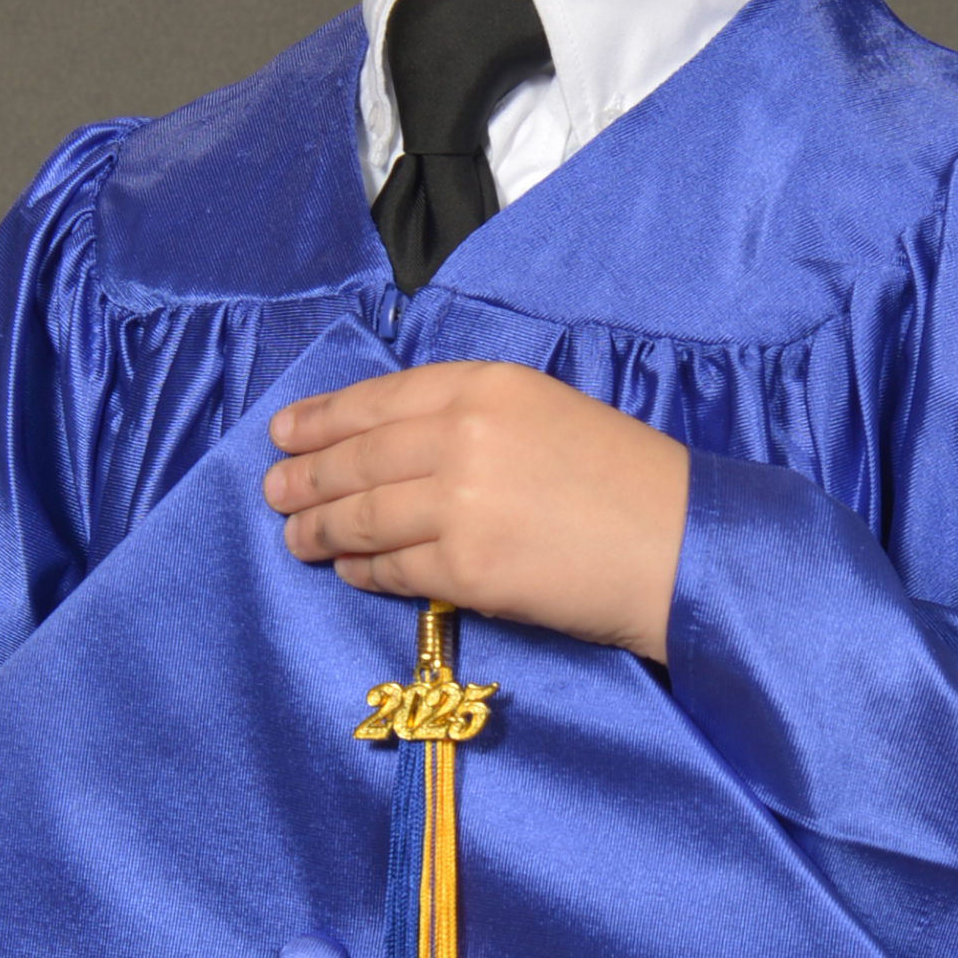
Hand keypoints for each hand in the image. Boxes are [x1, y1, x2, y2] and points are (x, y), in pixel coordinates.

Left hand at [264, 360, 688, 662]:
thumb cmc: (628, 479)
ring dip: (320, 529)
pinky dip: (363, 571)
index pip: (378, 399)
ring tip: (294, 536)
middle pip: (358, 458)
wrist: (683, 547)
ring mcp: (461, 504)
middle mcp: (464, 436)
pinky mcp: (466, 570)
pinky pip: (393, 570)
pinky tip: (348, 570)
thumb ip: (473, 417)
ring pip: (363, 516)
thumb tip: (395, 445)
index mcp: (488, 385)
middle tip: (273, 491)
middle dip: (305, 477)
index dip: (321, 418)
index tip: (284, 432)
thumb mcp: (548, 411)